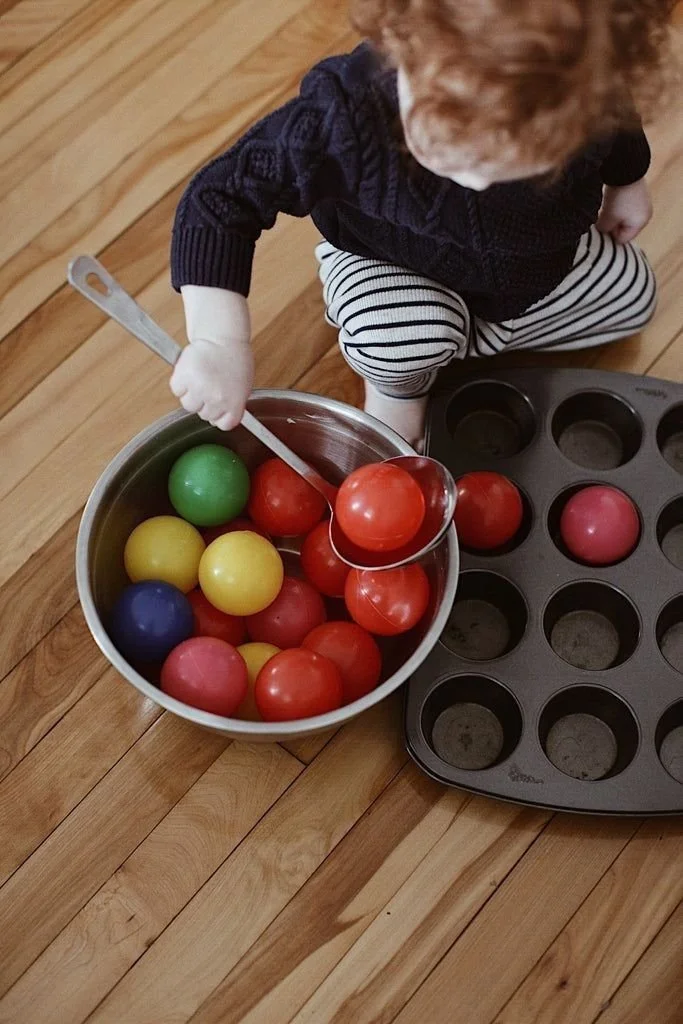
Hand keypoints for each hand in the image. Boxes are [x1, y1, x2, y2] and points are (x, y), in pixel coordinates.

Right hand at [170, 286, 252, 431]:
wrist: (223, 337)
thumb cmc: (234, 359)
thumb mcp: (243, 386)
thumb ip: (233, 405)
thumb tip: (221, 419)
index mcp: (235, 404)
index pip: (223, 425)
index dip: (219, 414)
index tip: (218, 404)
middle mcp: (217, 400)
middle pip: (203, 414)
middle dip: (205, 401)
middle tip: (210, 383)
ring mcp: (199, 390)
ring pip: (188, 405)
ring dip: (191, 393)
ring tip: (201, 376)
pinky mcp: (183, 379)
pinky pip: (177, 390)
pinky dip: (181, 382)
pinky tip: (191, 370)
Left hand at [596, 179, 651, 243]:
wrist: (624, 168)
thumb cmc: (618, 196)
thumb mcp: (608, 217)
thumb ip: (604, 230)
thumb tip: (601, 231)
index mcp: (641, 222)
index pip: (623, 239)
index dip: (609, 236)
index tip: (600, 227)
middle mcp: (645, 213)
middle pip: (623, 228)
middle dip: (611, 225)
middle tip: (600, 217)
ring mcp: (641, 202)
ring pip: (621, 217)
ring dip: (611, 215)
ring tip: (605, 206)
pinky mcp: (635, 193)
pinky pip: (622, 206)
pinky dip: (614, 205)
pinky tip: (609, 199)